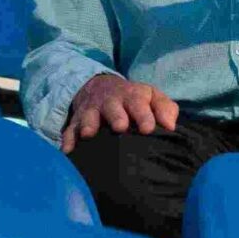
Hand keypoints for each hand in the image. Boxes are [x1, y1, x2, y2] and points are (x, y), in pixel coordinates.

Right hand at [61, 74, 178, 154]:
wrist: (100, 88)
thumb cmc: (133, 99)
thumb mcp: (151, 97)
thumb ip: (165, 109)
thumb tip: (171, 126)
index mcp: (132, 96)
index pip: (139, 102)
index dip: (144, 115)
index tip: (149, 129)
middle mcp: (110, 101)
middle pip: (113, 107)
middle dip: (116, 116)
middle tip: (121, 127)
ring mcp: (91, 110)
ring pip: (88, 116)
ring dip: (89, 124)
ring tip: (89, 134)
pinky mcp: (76, 121)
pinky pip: (70, 129)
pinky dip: (68, 138)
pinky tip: (68, 150)